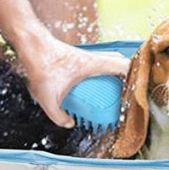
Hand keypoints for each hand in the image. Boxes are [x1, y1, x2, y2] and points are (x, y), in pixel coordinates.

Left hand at [16, 35, 130, 127]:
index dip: (134, 75)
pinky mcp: (77, 56)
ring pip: (109, 59)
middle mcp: (92, 58)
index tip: (138, 87)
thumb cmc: (40, 65)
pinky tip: (95, 82)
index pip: (122, 66)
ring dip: (115, 70)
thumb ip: (58, 116)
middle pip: (119, 61)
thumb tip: (69, 124)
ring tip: (117, 87)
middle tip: (129, 88)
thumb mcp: (48, 98)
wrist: (30, 44)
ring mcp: (85, 55)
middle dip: (128, 73)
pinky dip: (103, 69)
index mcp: (92, 65)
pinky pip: (98, 61)